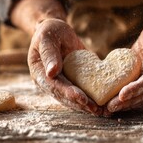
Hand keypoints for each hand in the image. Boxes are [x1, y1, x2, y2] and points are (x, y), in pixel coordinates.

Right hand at [11, 0, 103, 115]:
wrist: (56, 32)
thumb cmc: (49, 32)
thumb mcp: (47, 37)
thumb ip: (49, 53)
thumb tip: (51, 72)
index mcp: (39, 73)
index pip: (54, 86)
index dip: (68, 93)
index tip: (82, 98)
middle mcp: (49, 83)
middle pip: (65, 97)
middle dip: (81, 104)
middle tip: (97, 109)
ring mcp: (60, 84)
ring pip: (73, 99)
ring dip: (87, 106)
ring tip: (103, 111)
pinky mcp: (71, 83)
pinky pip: (80, 93)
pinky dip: (91, 99)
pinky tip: (103, 105)